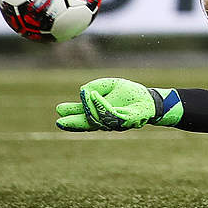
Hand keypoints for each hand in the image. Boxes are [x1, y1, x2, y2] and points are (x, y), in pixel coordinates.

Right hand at [55, 77, 182, 131]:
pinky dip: (102, 106)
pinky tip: (94, 97)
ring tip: (84, 98)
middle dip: (74, 123)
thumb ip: (95, 85)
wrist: (148, 99)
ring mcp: (115, 122)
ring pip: (99, 119)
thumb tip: (83, 91)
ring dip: (90, 109)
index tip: (59, 110)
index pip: (82, 117)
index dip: (71, 115)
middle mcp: (104, 120)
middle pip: (87, 123)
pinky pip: (113, 115)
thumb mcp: (109, 84)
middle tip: (60, 122)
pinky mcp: (127, 120)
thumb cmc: (128, 93)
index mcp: (98, 113)